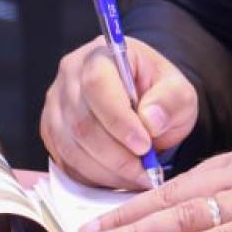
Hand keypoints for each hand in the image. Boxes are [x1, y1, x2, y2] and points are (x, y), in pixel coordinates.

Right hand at [40, 36, 195, 190]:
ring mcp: (56, 105)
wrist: (144, 103)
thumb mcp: (179, 91)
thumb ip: (171, 100)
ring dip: (107, 171)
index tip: (144, 145)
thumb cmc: (159, 94)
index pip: (97, 84)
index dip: (118, 120)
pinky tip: (119, 177)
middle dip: (117, 156)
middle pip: (82, 122)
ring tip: (137, 176)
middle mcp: (70, 76)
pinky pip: (66, 162)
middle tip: (146, 170)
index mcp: (101, 54)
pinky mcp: (52, 131)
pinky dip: (94, 177)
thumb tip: (149, 120)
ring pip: (72, 147)